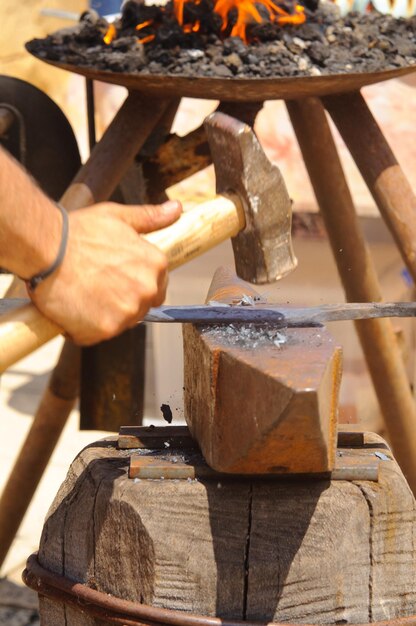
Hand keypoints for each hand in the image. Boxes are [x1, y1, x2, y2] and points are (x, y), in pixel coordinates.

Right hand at [30, 200, 181, 344]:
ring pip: (120, 322)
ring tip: (83, 294)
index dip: (134, 284)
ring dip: (104, 315)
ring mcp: (127, 313)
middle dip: (122, 300)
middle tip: (96, 285)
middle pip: (140, 307)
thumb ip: (151, 218)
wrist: (45, 249)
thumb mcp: (119, 217)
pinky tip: (72, 307)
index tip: (115, 278)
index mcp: (155, 265)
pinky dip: (84, 328)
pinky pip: (96, 335)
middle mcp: (147, 291)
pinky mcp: (104, 330)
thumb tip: (176, 209)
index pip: (156, 287)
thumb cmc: (79, 232)